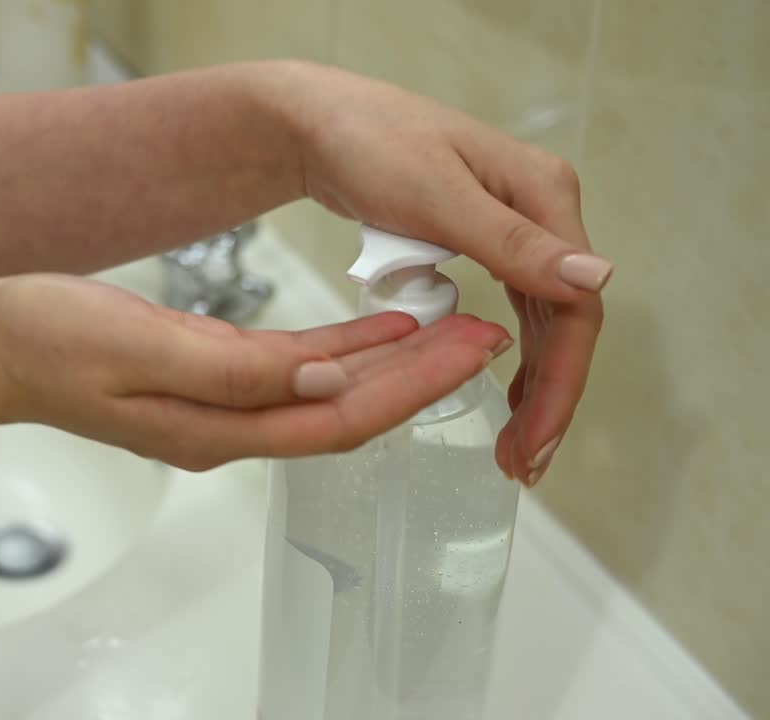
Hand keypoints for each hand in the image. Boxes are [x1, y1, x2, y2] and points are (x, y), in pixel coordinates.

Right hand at [0, 274, 509, 471]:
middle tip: (486, 335)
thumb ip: (234, 370)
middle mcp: (227, 430)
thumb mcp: (138, 346)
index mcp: (215, 427)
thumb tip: (324, 379)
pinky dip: (339, 354)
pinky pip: (290, 377)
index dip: (410, 384)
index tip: (469, 347)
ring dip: (391, 366)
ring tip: (452, 329)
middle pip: (346, 412)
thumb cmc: (46, 342)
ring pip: (325, 397)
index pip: (337, 415)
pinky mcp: (206, 386)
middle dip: (421, 378)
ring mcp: (215, 412)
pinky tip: (372, 329)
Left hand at [273, 63, 609, 484]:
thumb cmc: (368, 145)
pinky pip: (510, 308)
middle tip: (522, 464)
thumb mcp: (434, 194)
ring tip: (515, 447)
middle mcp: (539, 212)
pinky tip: (502, 395)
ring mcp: (512, 226)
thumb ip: (509, 241)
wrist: (317, 121)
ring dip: (533, 384)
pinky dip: (507, 355)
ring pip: (540, 320)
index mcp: (542, 196)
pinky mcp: (481, 240)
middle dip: (548, 396)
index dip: (560, 381)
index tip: (533, 443)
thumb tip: (596, 281)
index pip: (574, 307)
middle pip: (563, 320)